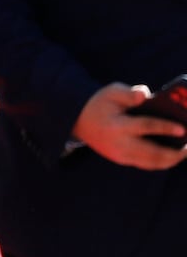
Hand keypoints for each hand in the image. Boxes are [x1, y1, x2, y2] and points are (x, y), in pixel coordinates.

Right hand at [72, 82, 186, 169]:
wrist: (79, 120)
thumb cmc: (101, 103)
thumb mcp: (111, 92)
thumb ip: (129, 92)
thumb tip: (146, 95)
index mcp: (117, 125)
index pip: (145, 127)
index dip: (165, 128)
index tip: (183, 129)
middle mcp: (119, 144)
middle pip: (152, 153)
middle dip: (175, 153)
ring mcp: (120, 155)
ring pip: (152, 163)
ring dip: (171, 160)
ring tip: (185, 151)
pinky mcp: (122, 160)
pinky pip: (147, 164)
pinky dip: (162, 161)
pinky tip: (174, 155)